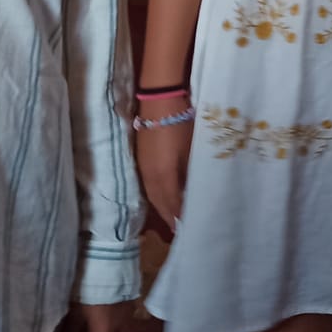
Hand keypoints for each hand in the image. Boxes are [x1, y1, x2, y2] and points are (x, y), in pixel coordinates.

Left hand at [60, 300, 133, 331]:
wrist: (111, 273)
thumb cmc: (89, 295)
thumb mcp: (76, 315)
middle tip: (80, 331)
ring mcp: (126, 320)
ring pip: (111, 330)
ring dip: (102, 328)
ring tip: (94, 319)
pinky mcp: (132, 308)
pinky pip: (119, 319)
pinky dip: (111, 318)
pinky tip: (105, 310)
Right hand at [135, 114, 191, 232]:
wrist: (159, 102)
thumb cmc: (180, 125)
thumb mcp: (190, 150)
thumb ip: (189, 173)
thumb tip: (191, 191)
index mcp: (163, 176)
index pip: (171, 203)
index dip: (178, 216)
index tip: (186, 228)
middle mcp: (150, 176)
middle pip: (159, 202)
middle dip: (168, 215)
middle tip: (177, 227)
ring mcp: (143, 168)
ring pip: (152, 194)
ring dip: (161, 206)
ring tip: (170, 216)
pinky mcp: (141, 159)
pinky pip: (148, 185)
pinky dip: (156, 194)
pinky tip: (162, 196)